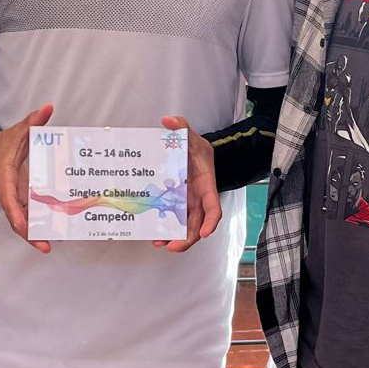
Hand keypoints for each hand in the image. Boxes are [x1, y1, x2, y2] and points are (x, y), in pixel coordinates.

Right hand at [0, 104, 53, 251]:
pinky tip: (53, 235)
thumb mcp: (18, 132)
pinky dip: (37, 227)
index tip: (22, 226)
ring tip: (48, 246)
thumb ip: (33, 121)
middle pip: (15, 217)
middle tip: (43, 246)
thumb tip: (48, 109)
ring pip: (21, 221)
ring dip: (33, 235)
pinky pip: (27, 217)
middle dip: (27, 233)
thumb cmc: (4, 144)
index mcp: (4, 176)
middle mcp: (7, 192)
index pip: (7, 197)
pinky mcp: (19, 202)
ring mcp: (13, 199)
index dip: (15, 212)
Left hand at [154, 115, 221, 252]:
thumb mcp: (191, 136)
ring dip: (175, 238)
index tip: (204, 232)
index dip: (210, 222)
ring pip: (186, 227)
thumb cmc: (196, 148)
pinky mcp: (177, 205)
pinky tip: (154, 235)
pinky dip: (166, 230)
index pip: (214, 208)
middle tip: (173, 246)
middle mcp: (199, 199)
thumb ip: (182, 127)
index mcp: (207, 186)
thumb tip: (169, 120)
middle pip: (199, 225)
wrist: (193, 153)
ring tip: (159, 243)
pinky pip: (174, 221)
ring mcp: (188, 204)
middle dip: (188, 238)